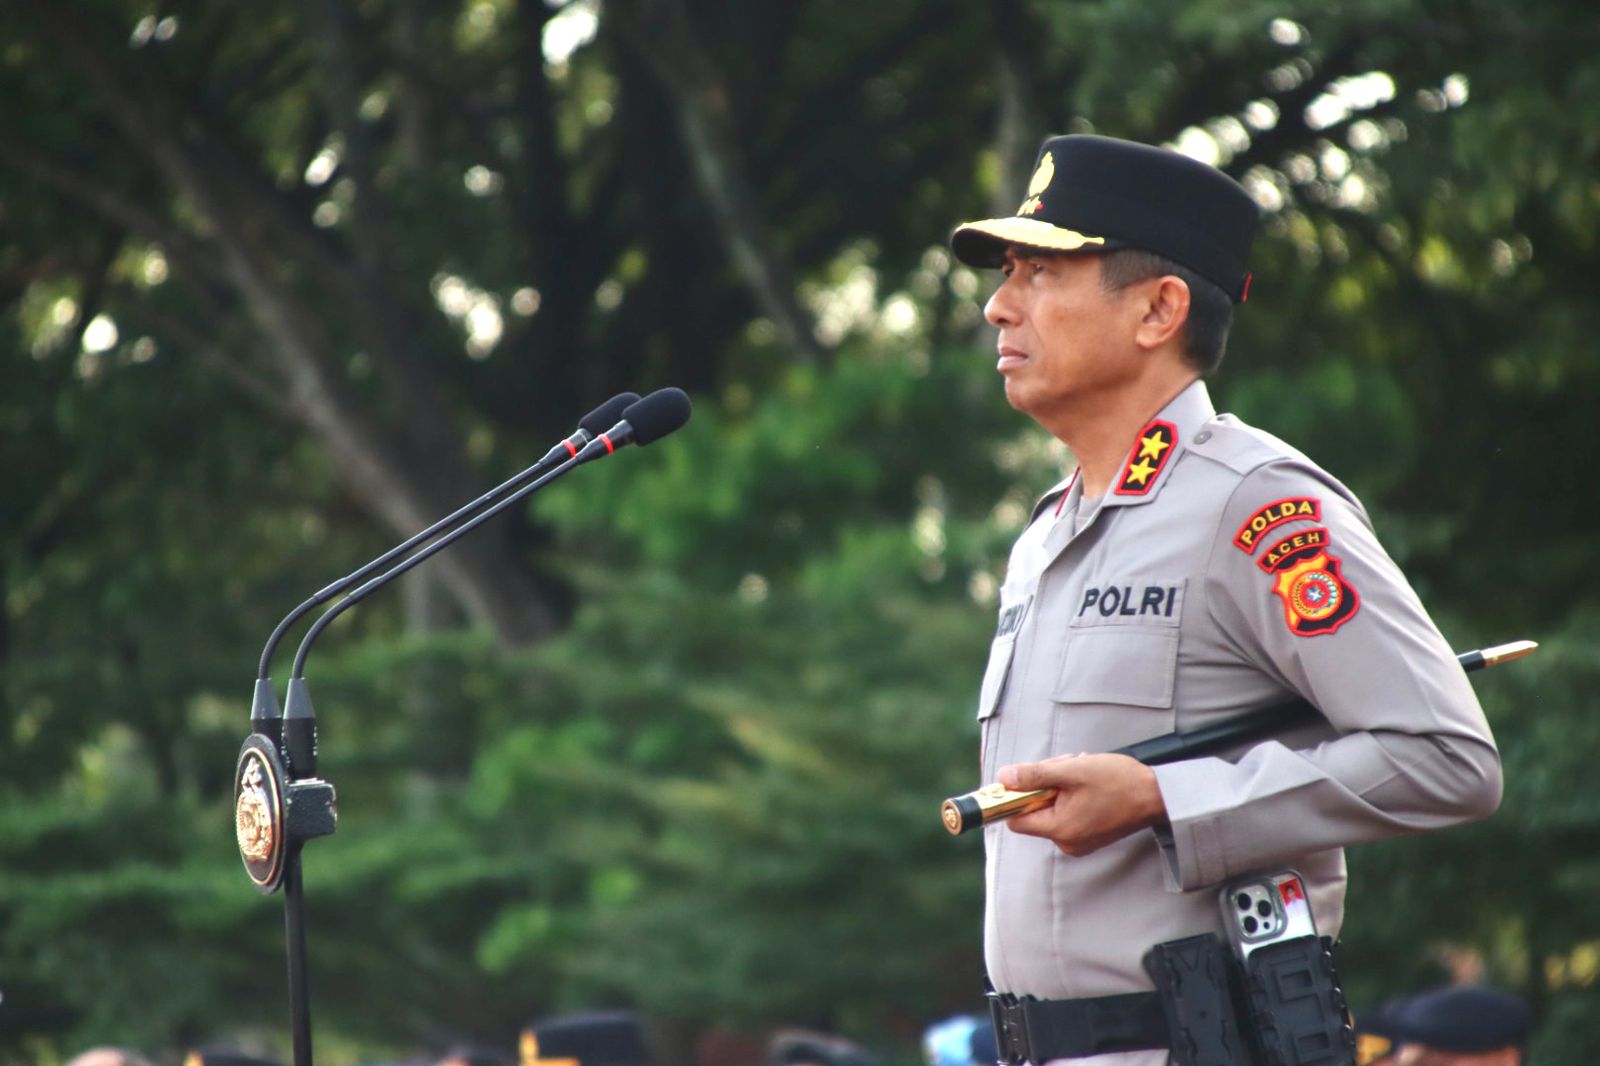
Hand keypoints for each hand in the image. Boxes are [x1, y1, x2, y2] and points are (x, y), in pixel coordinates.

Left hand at [998, 753, 1168, 856]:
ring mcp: (1079, 842)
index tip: (1023, 778)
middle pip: (1035, 811)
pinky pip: (1067, 814)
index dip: (1014, 797)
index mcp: (1060, 830)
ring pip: (1052, 809)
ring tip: (1080, 770)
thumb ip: (1034, 775)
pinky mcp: (1090, 836)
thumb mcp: (1071, 770)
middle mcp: (1067, 843)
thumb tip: (1003, 778)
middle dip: (1044, 785)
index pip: (1016, 819)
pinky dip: (1071, 796)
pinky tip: (1087, 782)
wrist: (1157, 795)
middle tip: (1063, 765)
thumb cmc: (1119, 782)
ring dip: (1059, 786)